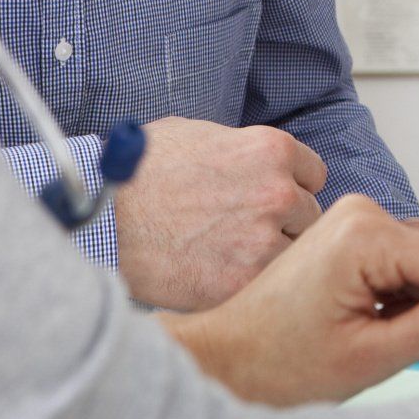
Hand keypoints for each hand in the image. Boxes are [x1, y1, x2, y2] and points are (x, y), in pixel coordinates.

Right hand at [114, 117, 326, 311]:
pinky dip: (251, 282)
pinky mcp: (245, 280)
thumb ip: (241, 148)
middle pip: (309, 216)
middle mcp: (277, 193)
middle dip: (284, 223)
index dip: (291, 187)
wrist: (104, 220)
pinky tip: (222, 275)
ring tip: (233, 255)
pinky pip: (269, 283)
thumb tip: (254, 159)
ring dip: (272, 256)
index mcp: (271, 151)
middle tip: (247, 230)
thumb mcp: (197, 135)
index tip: (271, 199)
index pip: (314, 175)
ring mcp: (264, 239)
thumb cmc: (140, 173)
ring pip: (295, 253)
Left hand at [163, 195, 418, 404]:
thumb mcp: (373, 356)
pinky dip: (405, 297)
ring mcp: (356, 220)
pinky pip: (407, 260)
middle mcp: (363, 214)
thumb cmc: (277, 362)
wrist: (225, 361)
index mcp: (366, 235)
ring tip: (386, 341)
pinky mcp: (352, 233)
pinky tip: (376, 323)